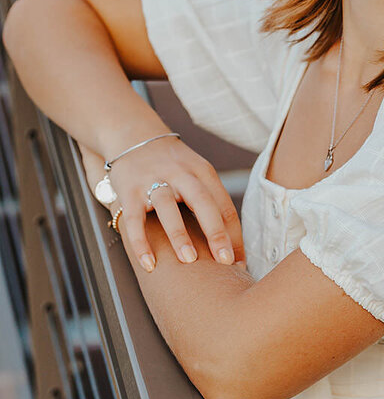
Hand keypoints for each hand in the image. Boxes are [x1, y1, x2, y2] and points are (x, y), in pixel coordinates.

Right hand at [80, 137, 244, 271]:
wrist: (131, 135)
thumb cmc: (172, 165)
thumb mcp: (196, 173)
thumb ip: (211, 201)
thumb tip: (232, 244)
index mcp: (203, 172)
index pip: (224, 205)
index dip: (234, 235)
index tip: (239, 263)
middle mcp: (180, 173)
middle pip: (202, 202)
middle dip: (216, 233)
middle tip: (225, 262)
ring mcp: (152, 180)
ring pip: (168, 207)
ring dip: (179, 234)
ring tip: (189, 261)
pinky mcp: (129, 191)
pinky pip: (135, 219)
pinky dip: (140, 242)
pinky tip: (149, 264)